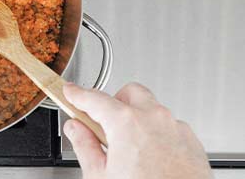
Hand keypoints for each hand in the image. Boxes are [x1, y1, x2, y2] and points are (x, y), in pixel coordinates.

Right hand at [63, 82, 211, 178]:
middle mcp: (154, 119)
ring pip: (151, 109)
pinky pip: (168, 126)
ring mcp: (176, 128)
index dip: (77, 94)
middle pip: (129, 93)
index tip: (71, 92)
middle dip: (113, 102)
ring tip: (126, 146)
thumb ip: (84, 145)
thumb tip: (76, 129)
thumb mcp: (100, 175)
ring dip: (136, 118)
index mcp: (126, 123)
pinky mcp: (191, 142)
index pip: (94, 99)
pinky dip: (155, 133)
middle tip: (101, 122)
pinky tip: (148, 156)